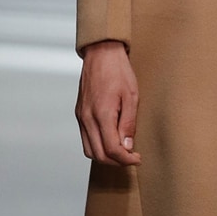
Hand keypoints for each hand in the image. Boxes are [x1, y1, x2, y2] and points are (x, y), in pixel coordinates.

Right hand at [75, 40, 140, 165]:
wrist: (101, 53)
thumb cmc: (118, 71)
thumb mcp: (132, 97)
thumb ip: (128, 124)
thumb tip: (127, 147)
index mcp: (101, 114)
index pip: (111, 149)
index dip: (126, 159)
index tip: (137, 158)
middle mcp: (87, 118)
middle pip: (98, 154)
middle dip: (116, 162)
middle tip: (131, 158)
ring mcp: (81, 116)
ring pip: (89, 150)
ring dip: (105, 157)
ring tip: (122, 152)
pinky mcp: (79, 114)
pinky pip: (86, 138)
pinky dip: (97, 146)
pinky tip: (111, 141)